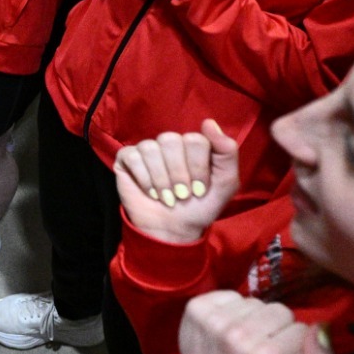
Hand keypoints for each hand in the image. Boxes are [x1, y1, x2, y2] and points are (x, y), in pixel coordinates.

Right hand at [114, 119, 240, 244]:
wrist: (174, 230)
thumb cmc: (200, 207)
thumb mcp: (225, 184)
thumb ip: (227, 152)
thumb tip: (209, 122)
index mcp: (194, 145)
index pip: (195, 139)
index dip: (198, 167)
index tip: (200, 190)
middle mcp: (170, 143)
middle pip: (171, 140)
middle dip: (178, 174)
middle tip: (182, 195)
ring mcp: (147, 149)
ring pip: (151, 148)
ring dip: (161, 180)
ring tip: (167, 198)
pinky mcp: (127, 159)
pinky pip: (132, 156)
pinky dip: (144, 179)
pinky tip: (151, 193)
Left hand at [178, 292, 338, 353]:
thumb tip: (320, 327)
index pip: (302, 329)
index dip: (295, 347)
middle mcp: (239, 336)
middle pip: (279, 311)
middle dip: (276, 331)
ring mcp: (214, 322)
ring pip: (255, 303)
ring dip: (253, 320)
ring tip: (243, 345)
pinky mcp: (196, 310)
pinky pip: (229, 295)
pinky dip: (231, 310)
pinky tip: (227, 333)